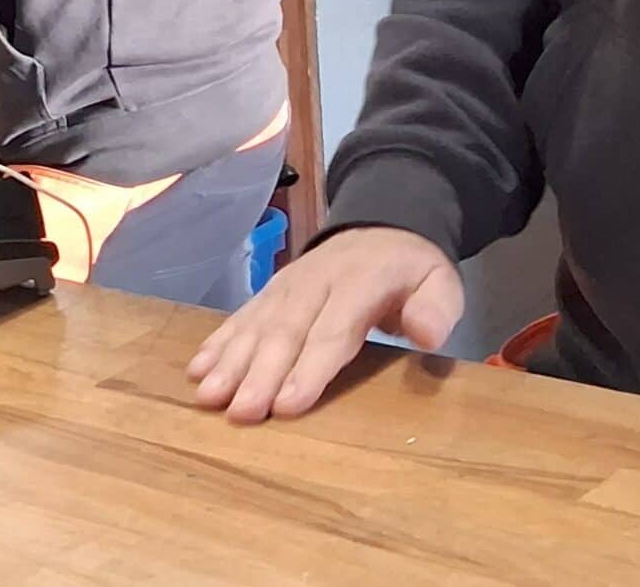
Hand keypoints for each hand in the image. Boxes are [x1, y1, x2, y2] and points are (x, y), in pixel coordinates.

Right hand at [188, 226, 461, 422]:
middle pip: (286, 330)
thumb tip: (424, 334)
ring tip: (209, 396)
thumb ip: (437, 307)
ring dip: (230, 361)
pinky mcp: (270, 292)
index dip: (309, 367)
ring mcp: (287, 285)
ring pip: (257, 324)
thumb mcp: (441, 281)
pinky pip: (241, 316)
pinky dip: (218, 342)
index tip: (287, 404)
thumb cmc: (411, 272)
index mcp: (360, 281)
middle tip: (240, 412)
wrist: (380, 227)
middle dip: (260, 373)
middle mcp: (315, 281)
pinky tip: (198, 369)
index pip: (333, 328)